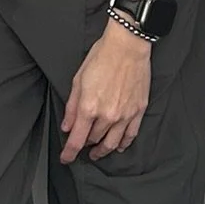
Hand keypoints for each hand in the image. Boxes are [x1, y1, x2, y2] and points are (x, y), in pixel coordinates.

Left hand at [59, 22, 151, 162]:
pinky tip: (118, 146)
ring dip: (102, 150)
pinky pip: (130, 135)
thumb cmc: (102, 56)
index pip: (77, 140)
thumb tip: (67, 126)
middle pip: (93, 140)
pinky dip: (123, 144)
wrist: (128, 45)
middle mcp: (107, 116)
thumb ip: (72, 106)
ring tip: (97, 152)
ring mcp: (124, 115)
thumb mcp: (79, 79)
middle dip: (85, 144)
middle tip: (81, 144)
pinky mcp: (138, 111)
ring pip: (112, 143)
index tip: (65, 158)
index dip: (69, 153)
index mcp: (89, 108)